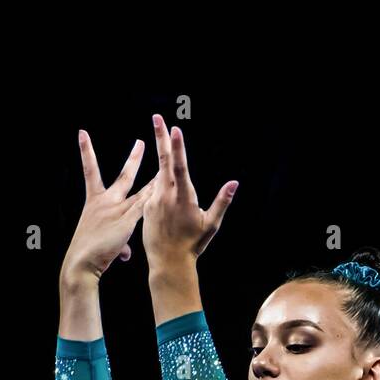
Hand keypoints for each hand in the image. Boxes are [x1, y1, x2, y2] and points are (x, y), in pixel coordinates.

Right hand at [61, 130, 157, 279]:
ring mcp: (117, 210)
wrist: (81, 262)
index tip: (83, 134)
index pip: (89, 171)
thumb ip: (119, 244)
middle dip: (133, 159)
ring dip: (154, 182)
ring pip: (141, 193)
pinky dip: (155, 203)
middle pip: (123, 176)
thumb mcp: (98, 241)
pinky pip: (144, 208)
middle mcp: (105, 202)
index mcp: (93, 202)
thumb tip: (126, 252)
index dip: (86, 151)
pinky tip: (165, 194)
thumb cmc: (87, 255)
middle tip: (141, 143)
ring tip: (165, 169)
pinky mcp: (126, 221)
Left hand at [142, 115, 237, 268]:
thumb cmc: (193, 245)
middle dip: (161, 138)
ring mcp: (154, 201)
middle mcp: (166, 197)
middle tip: (157, 117)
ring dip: (161, 154)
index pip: (179, 167)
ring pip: (158, 174)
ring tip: (159, 132)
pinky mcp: (146, 208)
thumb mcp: (211, 225)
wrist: (168, 263)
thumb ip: (222, 202)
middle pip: (163, 162)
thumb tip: (234, 183)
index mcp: (184, 198)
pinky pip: (153, 191)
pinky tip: (164, 184)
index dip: (177, 147)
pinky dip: (159, 183)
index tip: (174, 129)